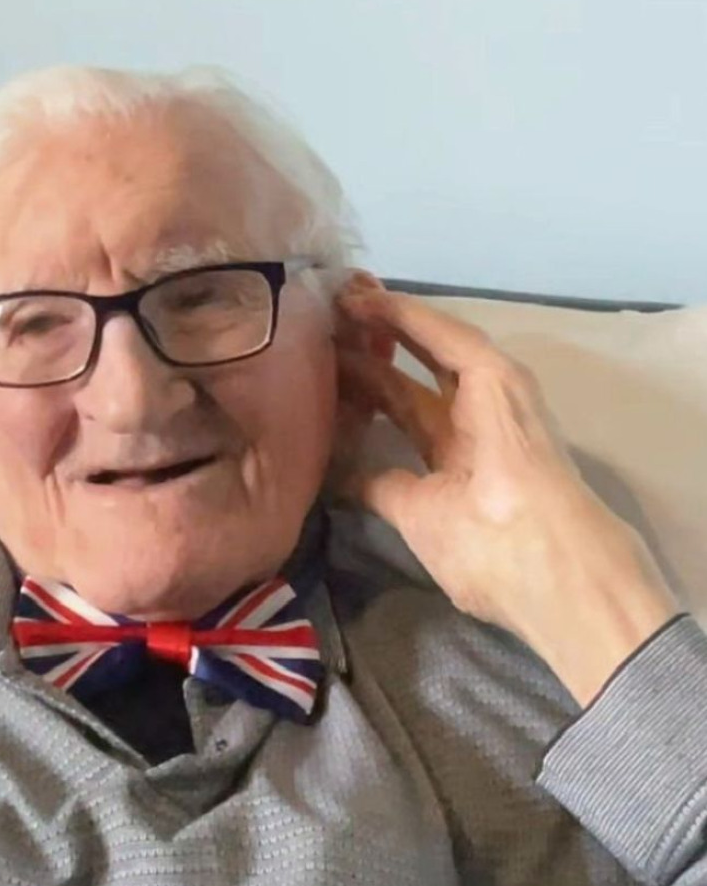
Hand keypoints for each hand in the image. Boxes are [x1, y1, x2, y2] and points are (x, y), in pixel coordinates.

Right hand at [335, 286, 679, 704]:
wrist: (561, 588)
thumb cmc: (498, 530)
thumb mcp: (428, 507)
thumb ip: (380, 487)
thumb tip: (343, 480)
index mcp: (486, 389)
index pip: (433, 335)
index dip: (391, 314)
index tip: (346, 296)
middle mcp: (483, 406)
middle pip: (424, 360)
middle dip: (378, 342)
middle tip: (323, 325)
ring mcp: (476, 441)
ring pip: (418, 397)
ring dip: (378, 382)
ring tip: (324, 364)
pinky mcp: (467, 476)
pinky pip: (421, 432)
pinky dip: (388, 424)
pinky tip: (346, 424)